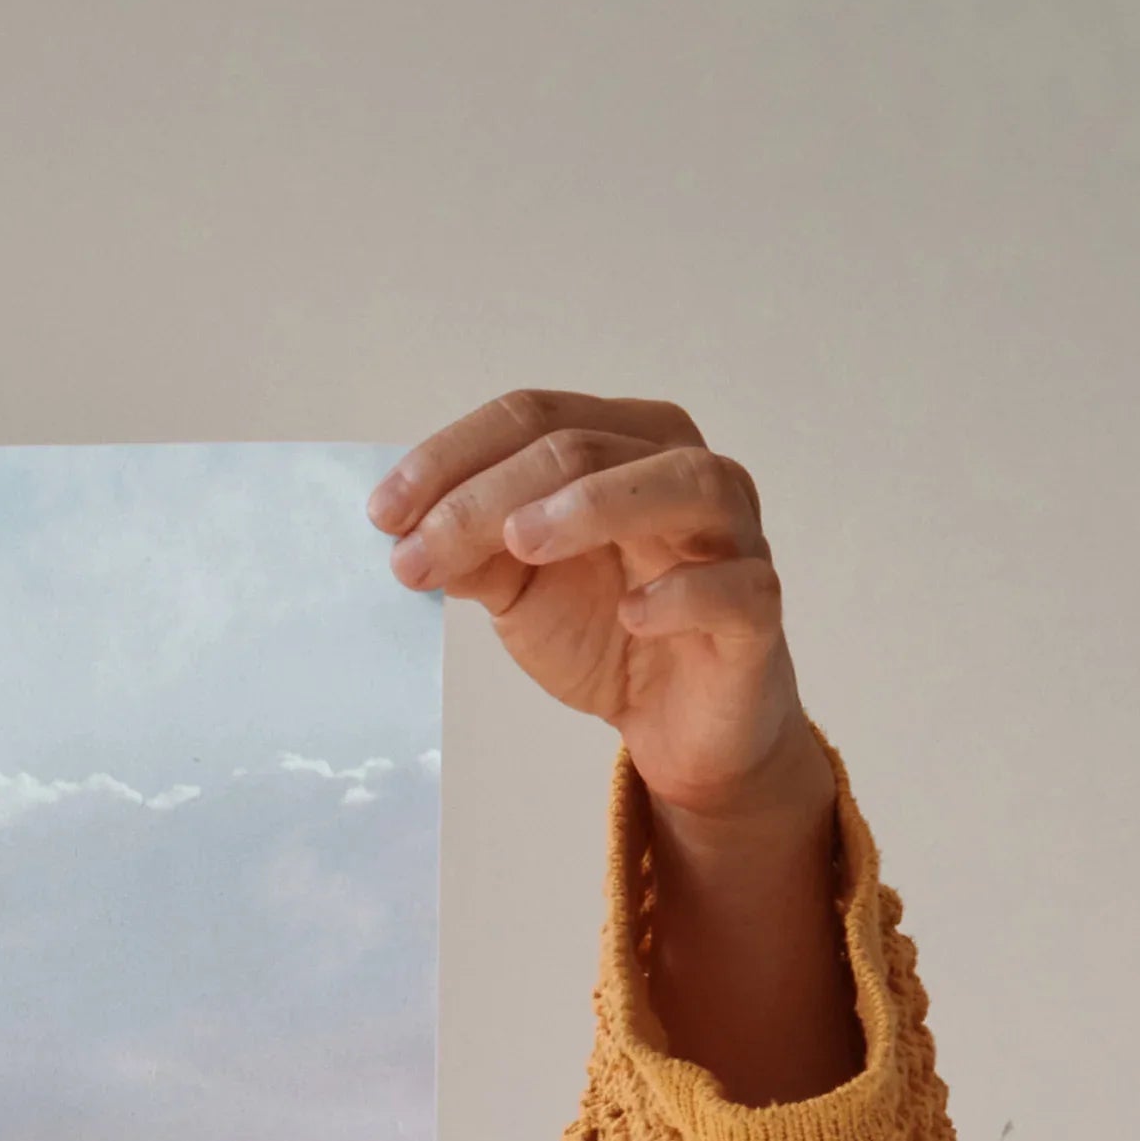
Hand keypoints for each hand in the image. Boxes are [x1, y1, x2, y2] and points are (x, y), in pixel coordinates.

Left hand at [375, 390, 857, 1098]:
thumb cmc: (605, 630)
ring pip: (679, 484)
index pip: (534, 417)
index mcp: (623, 445)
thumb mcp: (519, 588)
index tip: (382, 515)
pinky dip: (682, 593)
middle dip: (488, 497)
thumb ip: (473, 552)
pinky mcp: (756, 610)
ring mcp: (732, 535)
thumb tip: (406, 532)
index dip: (452, 457)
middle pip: (585, 447)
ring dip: (594, 505)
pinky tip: (632, 613)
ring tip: (520, 542)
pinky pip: (733, 586)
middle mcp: (684, 470)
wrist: (676, 723)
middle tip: (416, 552)